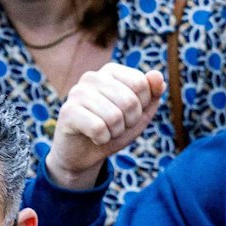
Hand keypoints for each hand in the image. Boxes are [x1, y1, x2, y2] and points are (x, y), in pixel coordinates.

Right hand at [45, 64, 164, 189]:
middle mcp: (92, 76)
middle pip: (130, 101)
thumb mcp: (139, 114)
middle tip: (116, 126)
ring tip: (104, 131)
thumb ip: (152, 94)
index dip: (141, 108)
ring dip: (115, 133)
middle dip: (129, 122)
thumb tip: (158, 75)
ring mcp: (77, 92)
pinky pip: (98, 128)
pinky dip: (102, 140)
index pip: (142, 84)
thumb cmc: (113, 129)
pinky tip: (93, 137)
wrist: (84, 153)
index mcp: (111, 71)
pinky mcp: (67, 112)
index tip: (128, 114)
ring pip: (114, 117)